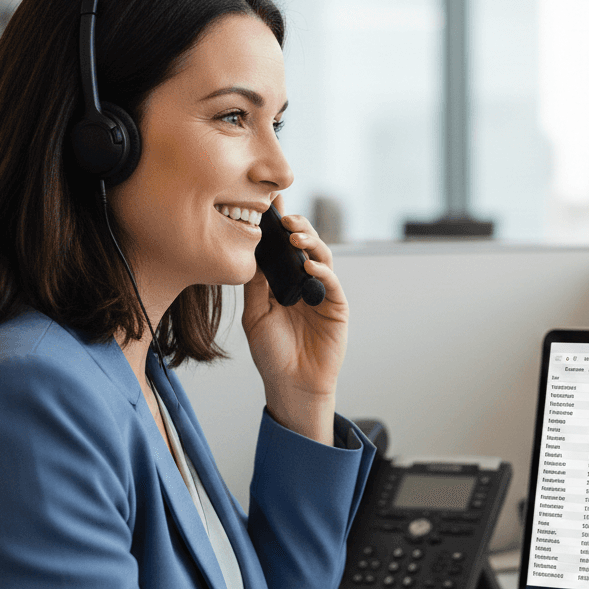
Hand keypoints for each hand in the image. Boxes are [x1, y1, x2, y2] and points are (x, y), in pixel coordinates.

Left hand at [242, 202, 347, 443]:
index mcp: (283, 282)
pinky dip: (322, 271)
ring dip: (310, 242)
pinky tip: (309, 265)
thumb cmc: (272, 354)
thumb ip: (256, 285)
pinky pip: (332, 283)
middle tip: (284, 217)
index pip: (281, 247)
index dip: (277, 226)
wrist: (291, 385)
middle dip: (297, 227)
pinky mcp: (337, 307)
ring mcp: (322, 293)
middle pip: (305, 245)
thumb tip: (252, 251)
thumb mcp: (255, 315)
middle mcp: (304, 283)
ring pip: (322, 257)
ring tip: (295, 236)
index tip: (268, 204)